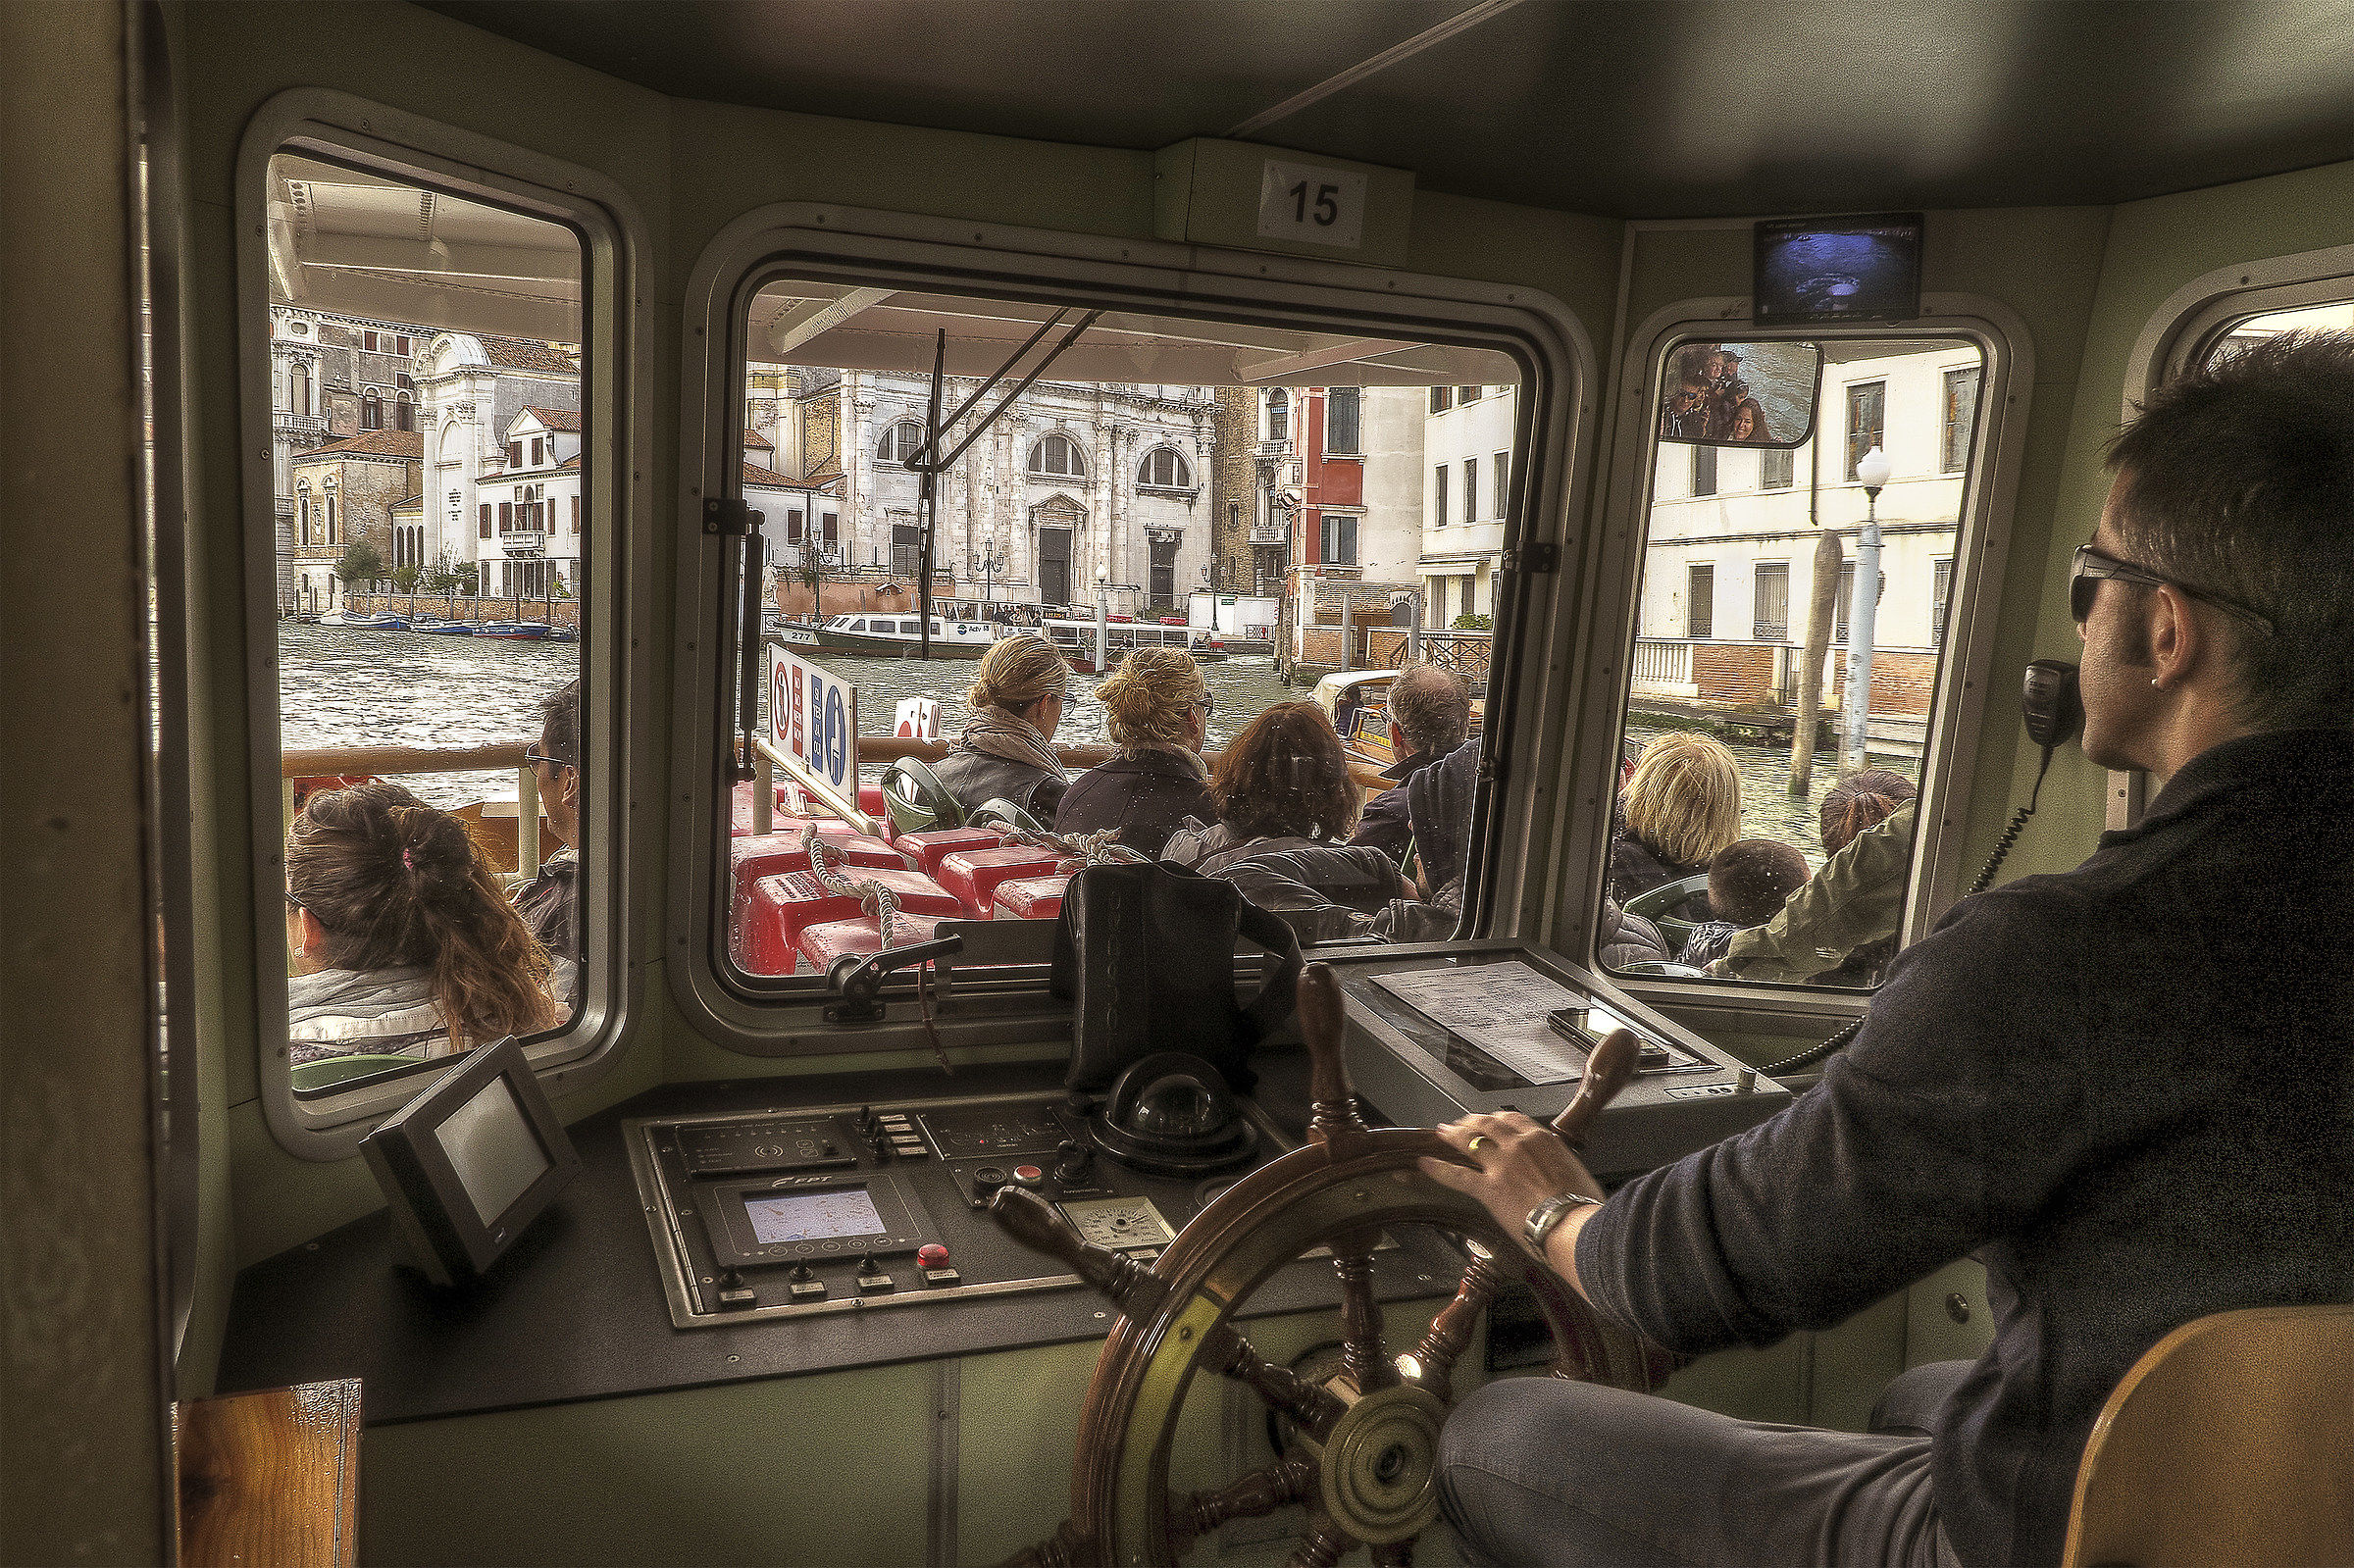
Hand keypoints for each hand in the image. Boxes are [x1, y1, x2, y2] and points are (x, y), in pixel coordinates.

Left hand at [1418, 1113, 1603, 1265]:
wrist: (1575, 1226)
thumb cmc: (1583, 1207)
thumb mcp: (1577, 1174)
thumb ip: (1559, 1166)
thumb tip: (1555, 1173)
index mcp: (1543, 1140)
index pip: (1514, 1119)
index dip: (1497, 1119)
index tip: (1492, 1121)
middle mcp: (1519, 1145)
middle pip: (1487, 1124)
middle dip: (1472, 1122)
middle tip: (1462, 1123)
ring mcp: (1501, 1165)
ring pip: (1470, 1141)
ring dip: (1453, 1135)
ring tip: (1442, 1132)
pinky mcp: (1488, 1188)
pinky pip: (1457, 1175)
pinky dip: (1438, 1168)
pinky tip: (1424, 1163)